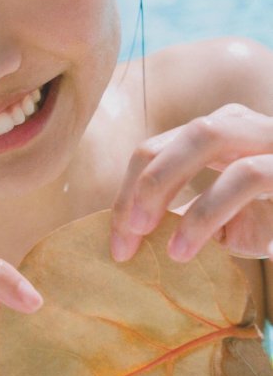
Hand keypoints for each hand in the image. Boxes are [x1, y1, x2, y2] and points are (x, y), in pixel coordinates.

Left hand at [110, 103, 272, 262]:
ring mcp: (272, 140)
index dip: (128, 192)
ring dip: (176, 195)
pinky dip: (209, 212)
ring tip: (168, 250)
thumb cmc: (272, 222)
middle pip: (179, 134)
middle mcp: (245, 125)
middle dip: (146, 183)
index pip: (157, 148)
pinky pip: (247, 175)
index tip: (118, 242)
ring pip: (208, 137)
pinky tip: (190, 248)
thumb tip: (126, 229)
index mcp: (218, 132)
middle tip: (130, 233)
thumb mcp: (221, 218)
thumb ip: (181, 211)